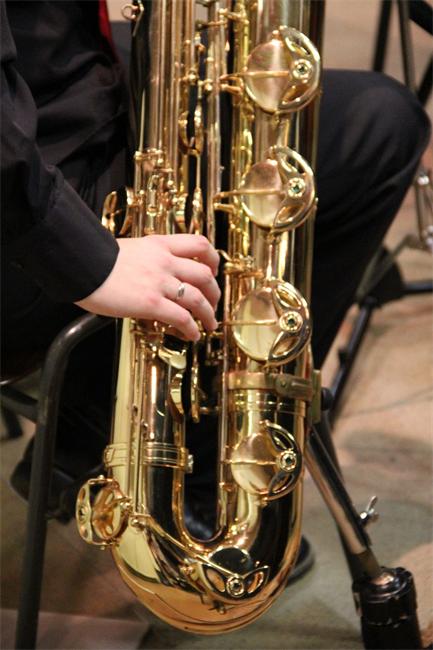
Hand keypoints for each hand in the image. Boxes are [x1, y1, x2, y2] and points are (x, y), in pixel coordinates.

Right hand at [76, 234, 220, 340]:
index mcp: (159, 245)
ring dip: (208, 314)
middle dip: (214, 292)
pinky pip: (181, 317)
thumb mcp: (129, 249)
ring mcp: (159, 282)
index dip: (213, 259)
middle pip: (205, 274)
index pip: (199, 244)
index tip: (213, 270)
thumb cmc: (94, 259)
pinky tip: (192, 335)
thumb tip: (153, 275)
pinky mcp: (151, 303)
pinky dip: (191, 328)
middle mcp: (164, 262)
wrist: (80, 264)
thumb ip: (147, 259)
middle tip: (213, 302)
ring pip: (198, 298)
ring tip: (209, 324)